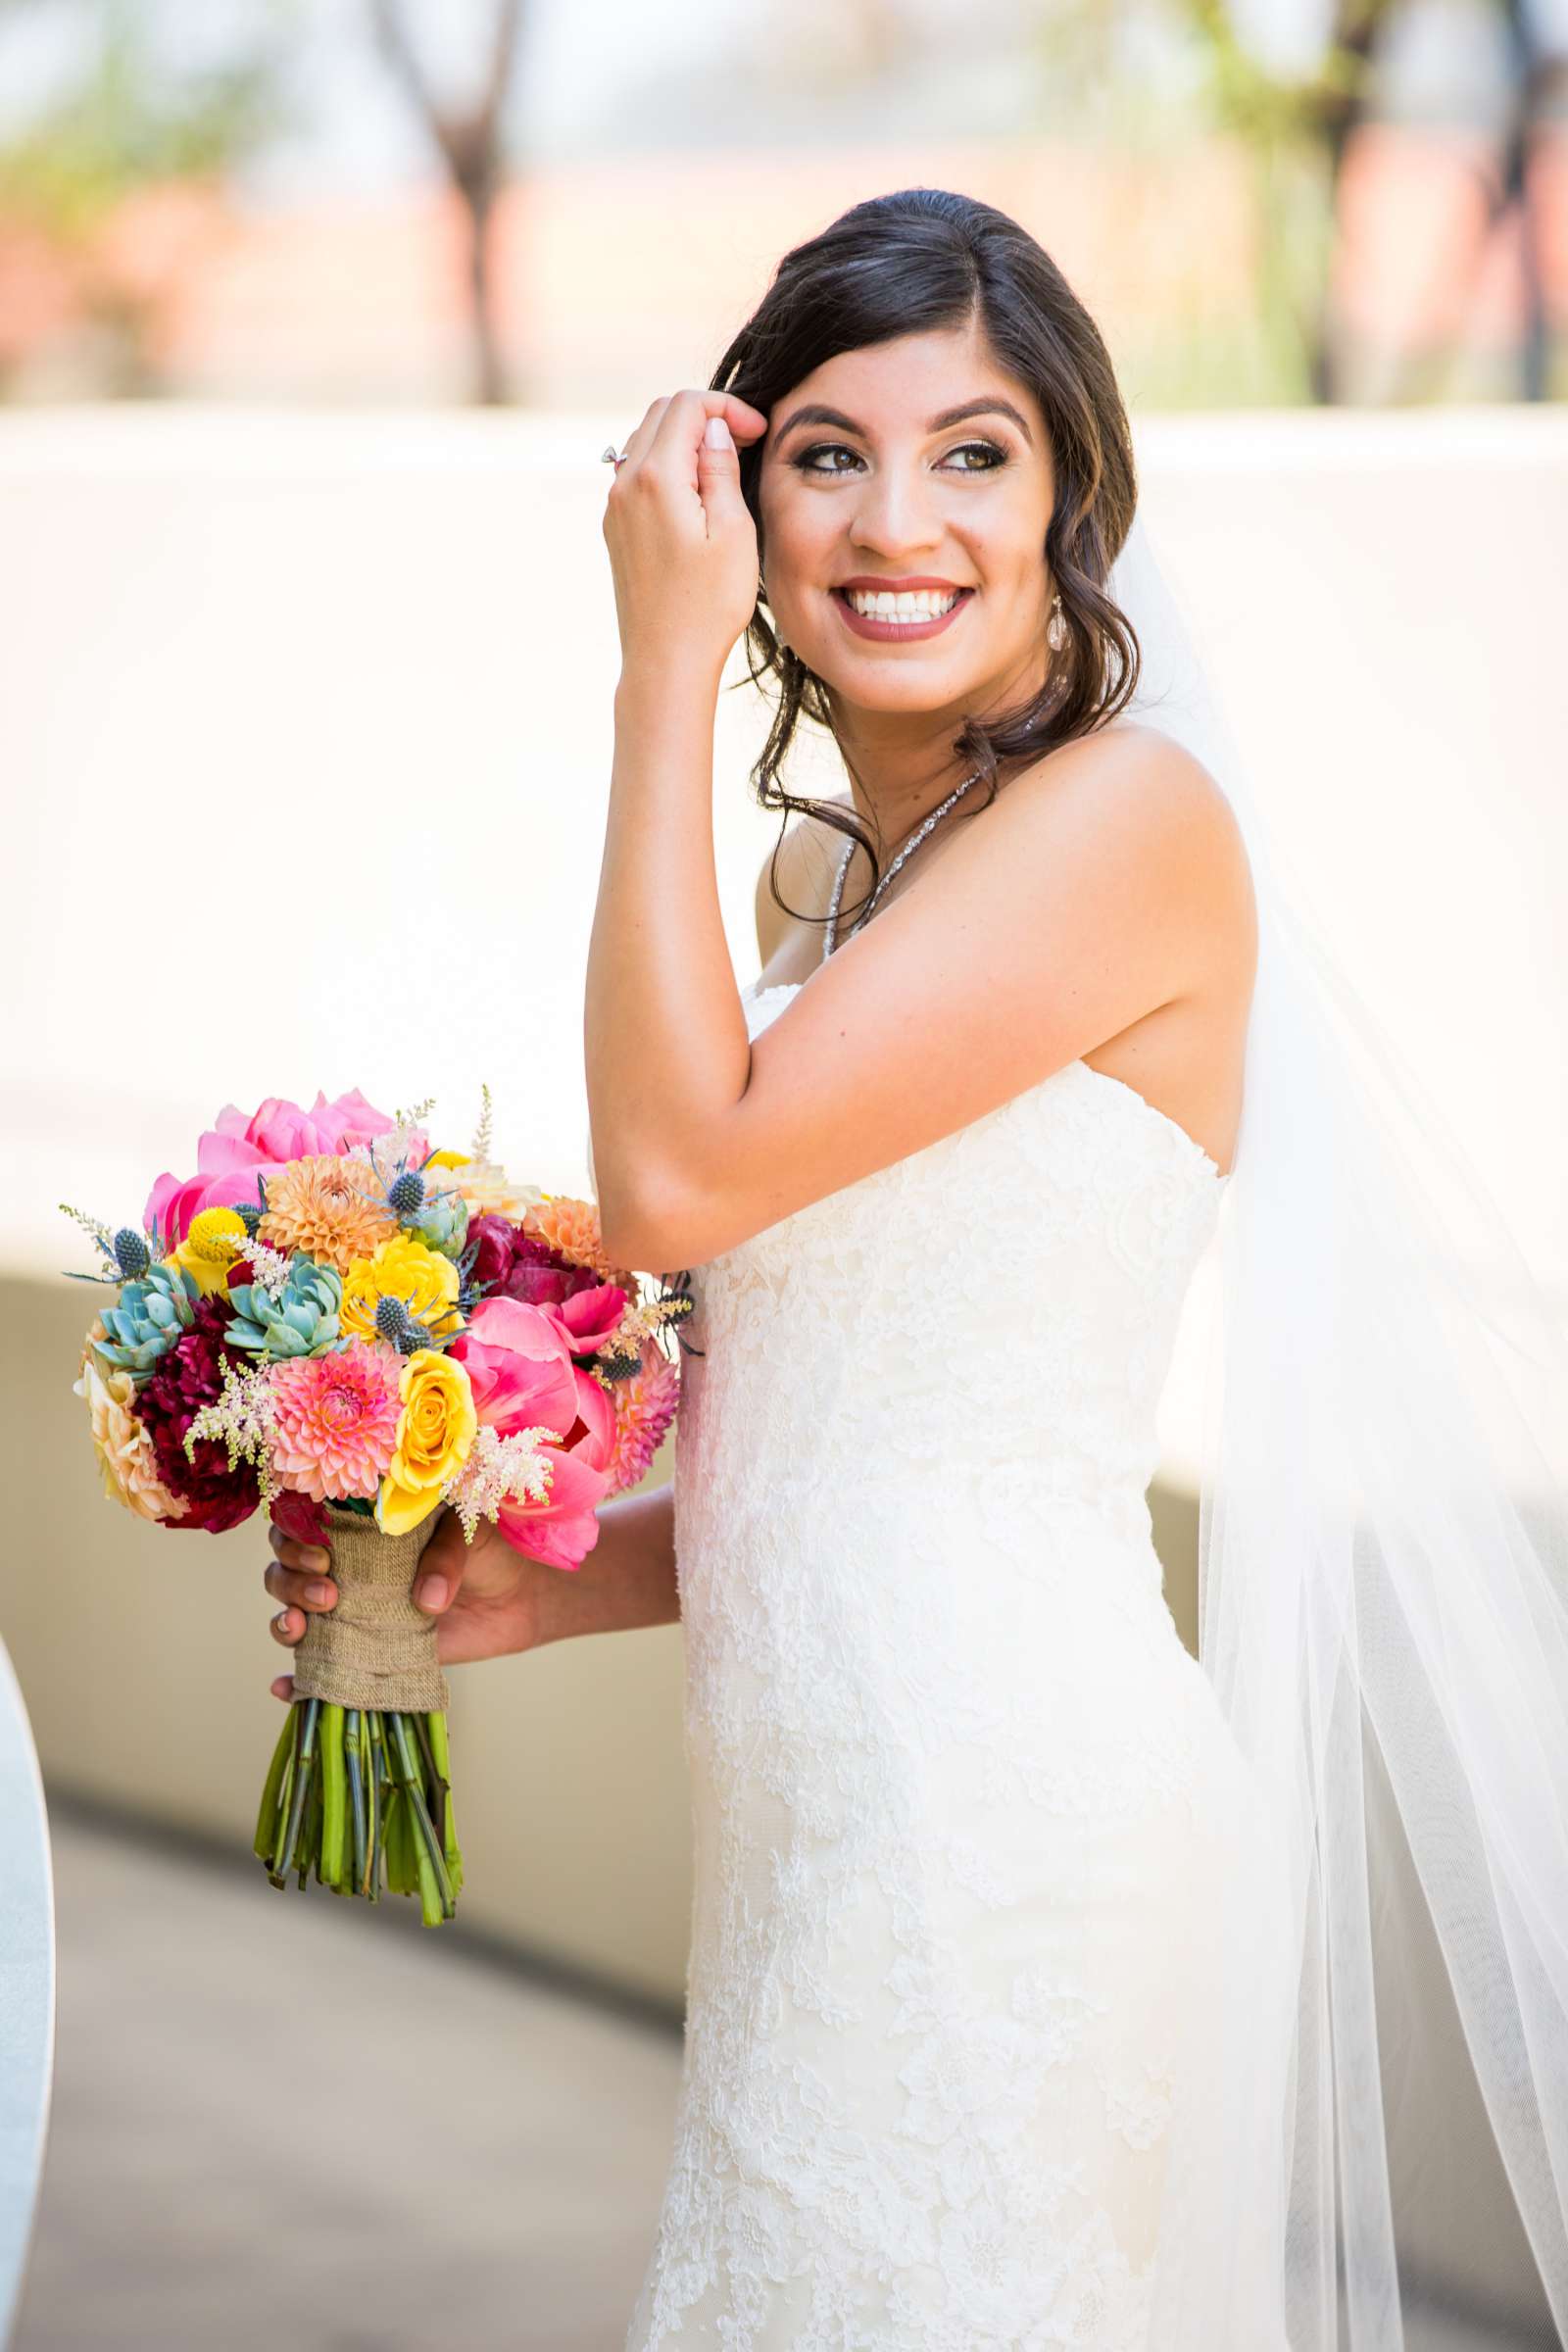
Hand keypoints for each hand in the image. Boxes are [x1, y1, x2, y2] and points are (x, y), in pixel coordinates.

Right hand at [264, 1507, 553, 1700]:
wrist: (514, 1600)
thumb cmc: (485, 1553)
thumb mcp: (466, 1534)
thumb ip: (444, 1556)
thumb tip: (425, 1601)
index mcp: (360, 1523)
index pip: (300, 1519)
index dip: (293, 1533)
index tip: (321, 1552)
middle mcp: (344, 1565)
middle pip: (284, 1567)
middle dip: (291, 1579)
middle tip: (328, 1592)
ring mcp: (349, 1610)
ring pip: (291, 1610)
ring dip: (285, 1619)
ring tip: (305, 1626)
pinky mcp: (361, 1650)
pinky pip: (315, 1665)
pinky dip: (291, 1679)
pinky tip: (285, 1686)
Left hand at [602, 387, 768, 686]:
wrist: (665, 662)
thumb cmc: (707, 606)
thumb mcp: (733, 533)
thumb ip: (721, 470)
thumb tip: (715, 429)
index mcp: (656, 478)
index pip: (688, 406)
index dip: (728, 408)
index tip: (758, 432)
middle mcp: (626, 484)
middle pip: (662, 413)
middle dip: (706, 416)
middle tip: (745, 441)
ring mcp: (616, 507)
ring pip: (647, 440)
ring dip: (686, 438)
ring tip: (724, 465)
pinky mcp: (616, 528)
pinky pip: (638, 473)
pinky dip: (668, 464)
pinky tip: (698, 493)